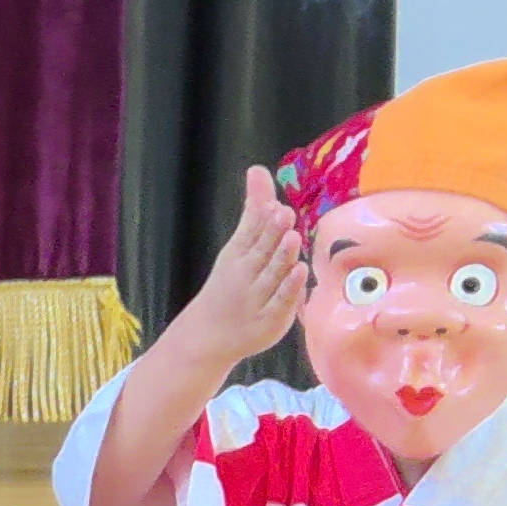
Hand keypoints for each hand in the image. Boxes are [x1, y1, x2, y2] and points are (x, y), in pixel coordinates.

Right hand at [167, 164, 304, 368]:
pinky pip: (280, 304)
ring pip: (272, 276)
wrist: (207, 335)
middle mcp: (246, 275)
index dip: (263, 221)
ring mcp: (257, 299)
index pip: (250, 234)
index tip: (274, 205)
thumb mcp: (237, 246)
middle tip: (283, 214)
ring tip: (292, 238)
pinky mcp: (269, 321)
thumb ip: (254, 211)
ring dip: (281, 258)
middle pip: (261, 252)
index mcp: (237, 255)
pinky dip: (288, 290)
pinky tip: (299, 273)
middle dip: (272, 234)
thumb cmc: (229, 285)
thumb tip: (258, 169)